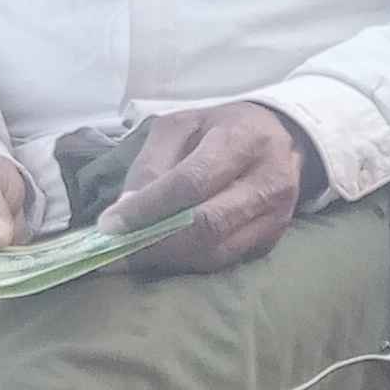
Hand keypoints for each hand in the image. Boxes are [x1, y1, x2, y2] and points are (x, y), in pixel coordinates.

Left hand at [102, 101, 315, 274]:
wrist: (278, 138)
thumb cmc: (221, 129)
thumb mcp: (181, 127)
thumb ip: (152, 164)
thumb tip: (126, 211)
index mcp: (244, 140)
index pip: (192, 182)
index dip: (149, 207)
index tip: (110, 225)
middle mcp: (270, 180)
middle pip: (206, 225)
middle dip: (155, 241)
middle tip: (118, 249)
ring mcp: (277, 214)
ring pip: (215, 251)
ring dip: (168, 258)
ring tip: (135, 254)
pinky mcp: (273, 238)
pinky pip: (224, 260)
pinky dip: (188, 262)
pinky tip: (165, 254)